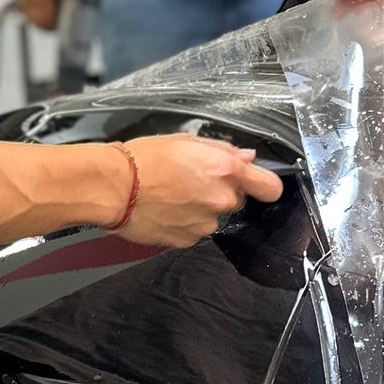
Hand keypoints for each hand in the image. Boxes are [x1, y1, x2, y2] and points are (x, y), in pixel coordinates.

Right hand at [114, 137, 283, 247]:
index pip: (270, 187)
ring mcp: (205, 224)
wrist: (113, 187)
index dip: (264, 186)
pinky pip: (193, 232)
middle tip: (190, 181)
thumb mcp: (185, 142)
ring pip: (212, 217)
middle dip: (220, 193)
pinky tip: (163, 210)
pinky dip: (182, 223)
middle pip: (236, 200)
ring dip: (199, 208)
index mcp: (226, 171)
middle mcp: (221, 200)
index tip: (257, 185)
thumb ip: (222, 150)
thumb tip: (246, 157)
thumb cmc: (144, 159)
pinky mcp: (187, 241)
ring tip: (170, 195)